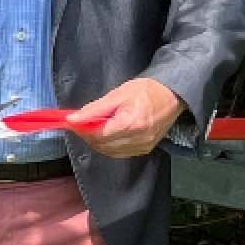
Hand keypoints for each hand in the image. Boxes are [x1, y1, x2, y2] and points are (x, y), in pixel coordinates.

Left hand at [67, 75, 187, 157]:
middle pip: (102, 145)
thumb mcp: (117, 94)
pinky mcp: (145, 149)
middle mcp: (138, 138)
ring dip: (98, 141)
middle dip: (88, 135)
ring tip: (97, 126)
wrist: (171, 95)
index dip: (82, 129)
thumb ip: (94, 109)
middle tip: (83, 123)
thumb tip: (73, 119)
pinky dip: (110, 145)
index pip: (97, 135)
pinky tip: (109, 133)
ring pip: (110, 151)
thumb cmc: (146, 91)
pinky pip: (120, 153)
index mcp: (131, 123)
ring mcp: (143, 146)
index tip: (73, 122)